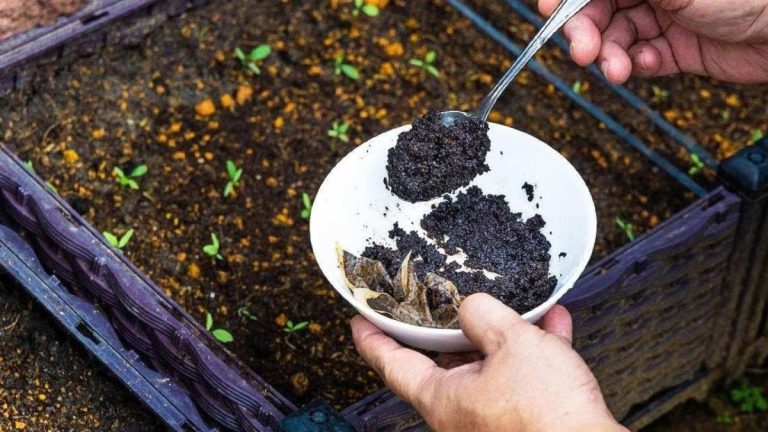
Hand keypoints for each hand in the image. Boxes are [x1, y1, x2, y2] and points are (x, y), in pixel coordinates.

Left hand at [351, 294, 627, 431]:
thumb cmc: (549, 417)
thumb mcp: (511, 345)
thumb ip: (483, 316)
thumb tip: (472, 307)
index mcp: (442, 399)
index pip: (392, 364)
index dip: (373, 339)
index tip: (359, 321)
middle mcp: (461, 414)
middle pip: (444, 361)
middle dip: (452, 327)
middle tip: (445, 298)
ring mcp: (493, 420)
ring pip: (491, 366)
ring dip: (505, 333)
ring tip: (519, 305)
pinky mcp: (526, 423)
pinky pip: (524, 379)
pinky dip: (535, 352)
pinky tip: (554, 327)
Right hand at [538, 0, 767, 83]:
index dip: (569, 0)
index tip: (548, 11)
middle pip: (600, 9)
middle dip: (586, 31)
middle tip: (582, 51)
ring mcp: (666, 18)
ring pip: (617, 38)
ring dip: (610, 56)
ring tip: (617, 69)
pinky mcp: (677, 50)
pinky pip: (642, 60)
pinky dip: (638, 66)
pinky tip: (649, 65)